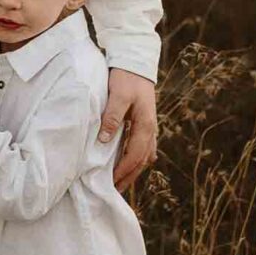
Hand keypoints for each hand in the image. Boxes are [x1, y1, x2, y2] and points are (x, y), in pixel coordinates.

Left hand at [102, 68, 159, 190]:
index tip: (111, 183)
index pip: (135, 156)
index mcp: (145, 125)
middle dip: (129, 177)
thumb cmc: (126, 78)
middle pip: (141, 161)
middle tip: (115, 191)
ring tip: (121, 181)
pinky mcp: (145, 123)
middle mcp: (150, 129)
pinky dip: (136, 158)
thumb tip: (104, 140)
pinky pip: (143, 147)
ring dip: (133, 169)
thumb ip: (112, 117)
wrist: (137, 63)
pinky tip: (129, 163)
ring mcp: (149, 127)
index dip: (123, 171)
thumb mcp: (118, 95)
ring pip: (144, 155)